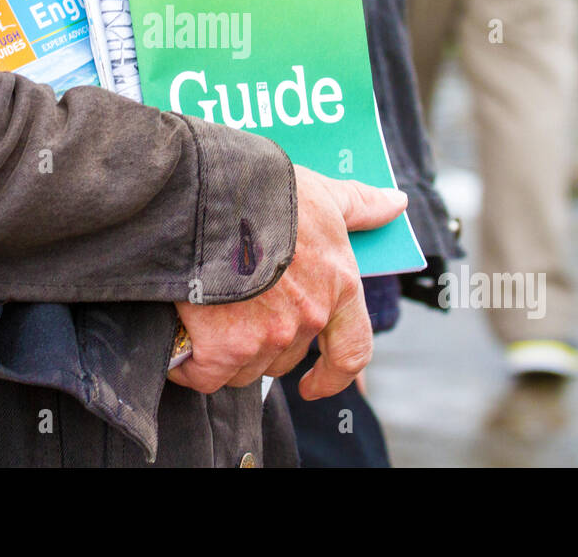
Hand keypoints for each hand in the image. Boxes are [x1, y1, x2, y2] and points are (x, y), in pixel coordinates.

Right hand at [169, 165, 406, 399]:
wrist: (207, 196)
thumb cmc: (265, 191)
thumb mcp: (320, 192)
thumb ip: (360, 205)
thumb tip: (396, 203)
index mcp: (338, 286)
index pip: (352, 351)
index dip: (334, 376)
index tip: (315, 386)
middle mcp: (307, 318)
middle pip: (285, 359)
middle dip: (261, 344)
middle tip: (233, 313)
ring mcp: (265, 338)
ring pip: (244, 368)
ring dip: (225, 353)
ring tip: (204, 315)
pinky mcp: (223, 349)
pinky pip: (204, 374)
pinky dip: (190, 363)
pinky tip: (181, 336)